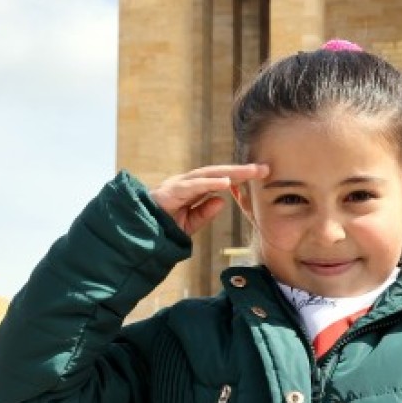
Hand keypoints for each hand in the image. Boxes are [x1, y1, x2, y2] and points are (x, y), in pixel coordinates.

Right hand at [150, 164, 268, 235]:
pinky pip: (193, 186)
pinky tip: (226, 182)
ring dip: (231, 172)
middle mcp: (187, 183)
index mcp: (192, 189)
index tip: (261, 175)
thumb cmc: (160, 227)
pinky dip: (210, 183)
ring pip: (208, 175)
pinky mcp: (170, 192)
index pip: (220, 180)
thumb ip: (203, 213)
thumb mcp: (188, 224)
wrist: (136, 234)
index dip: (240, 176)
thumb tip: (221, 201)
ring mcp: (178, 185)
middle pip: (218, 173)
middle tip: (265, 168)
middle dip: (242, 171)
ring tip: (251, 172)